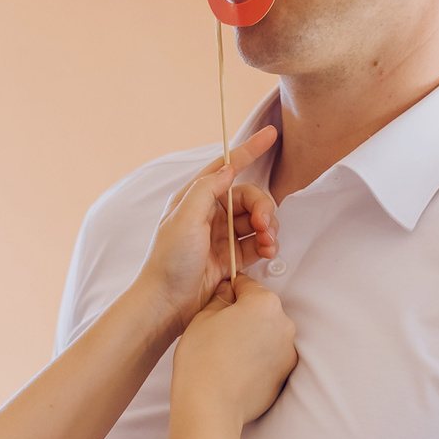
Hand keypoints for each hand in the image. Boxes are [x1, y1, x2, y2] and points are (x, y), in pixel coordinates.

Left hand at [135, 126, 279, 326]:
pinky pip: (257, 243)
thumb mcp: (184, 218)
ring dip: (268, 227)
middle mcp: (209, 214)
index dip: (248, 151)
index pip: (225, 168)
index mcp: (194, 199)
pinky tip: (269, 252)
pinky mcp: (231, 258)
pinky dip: (267, 245)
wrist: (167, 303)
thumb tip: (228, 168)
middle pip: (249, 197)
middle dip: (263, 207)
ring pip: (257, 220)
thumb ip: (207, 189)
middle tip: (265, 224)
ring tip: (269, 243)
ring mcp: (221, 236)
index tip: (271, 135)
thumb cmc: (169, 261)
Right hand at [170, 275, 296, 426]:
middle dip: (244, 316)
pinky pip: (271, 359)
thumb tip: (227, 294)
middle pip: (262, 311)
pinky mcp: (285, 375)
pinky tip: (237, 370)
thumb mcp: (202, 318)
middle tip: (219, 332)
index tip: (219, 300)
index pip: (247, 285)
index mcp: (264, 303)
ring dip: (253, 339)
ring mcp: (288, 352)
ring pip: (268, 335)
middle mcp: (284, 324)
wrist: (210, 406)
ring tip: (228, 355)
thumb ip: (219, 299)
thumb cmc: (202, 360)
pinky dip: (258, 361)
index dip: (229, 291)